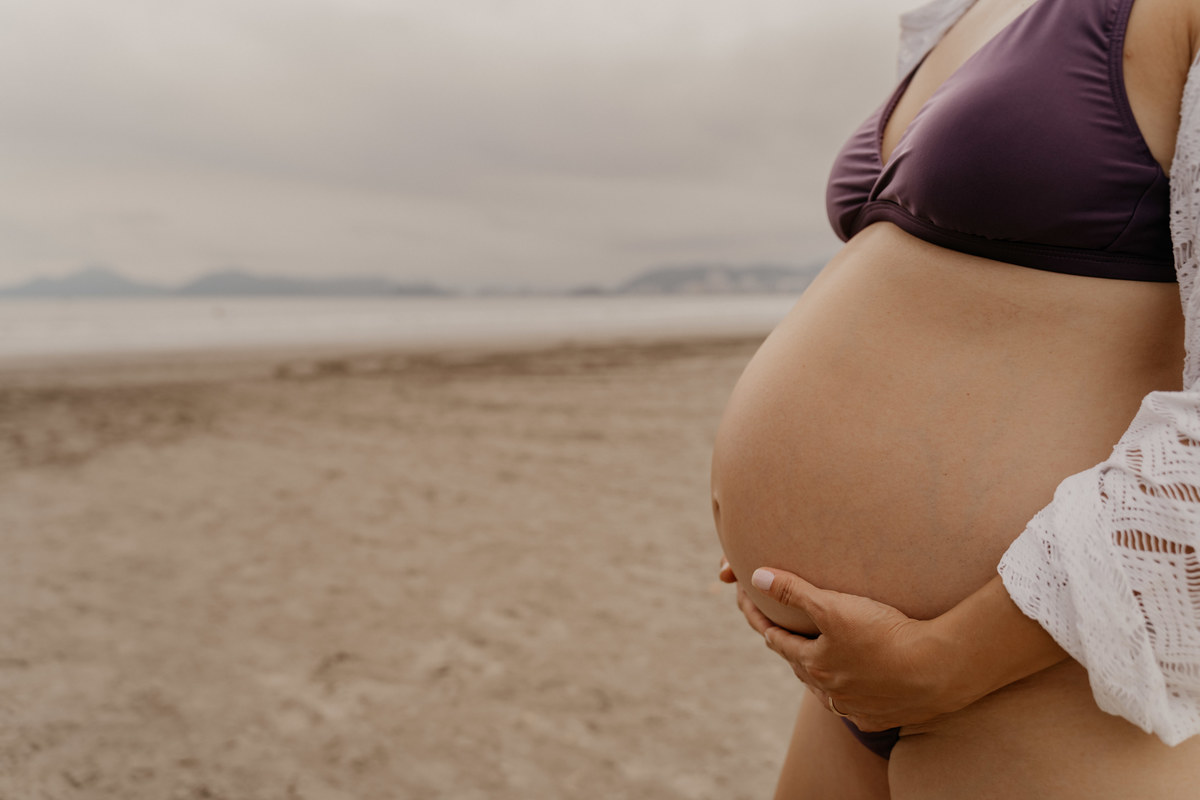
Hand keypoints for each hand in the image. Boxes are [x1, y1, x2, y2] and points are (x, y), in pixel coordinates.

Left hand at [742, 567, 974, 731]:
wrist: (940, 669)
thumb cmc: (884, 634)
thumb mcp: (833, 606)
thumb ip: (794, 591)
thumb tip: (756, 577)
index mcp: (814, 665)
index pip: (776, 640)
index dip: (761, 621)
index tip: (753, 610)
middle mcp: (830, 694)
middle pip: (800, 667)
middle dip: (789, 648)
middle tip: (781, 633)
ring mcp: (857, 709)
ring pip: (827, 690)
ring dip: (818, 673)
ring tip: (815, 660)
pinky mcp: (882, 718)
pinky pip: (857, 706)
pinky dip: (850, 693)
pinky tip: (856, 686)